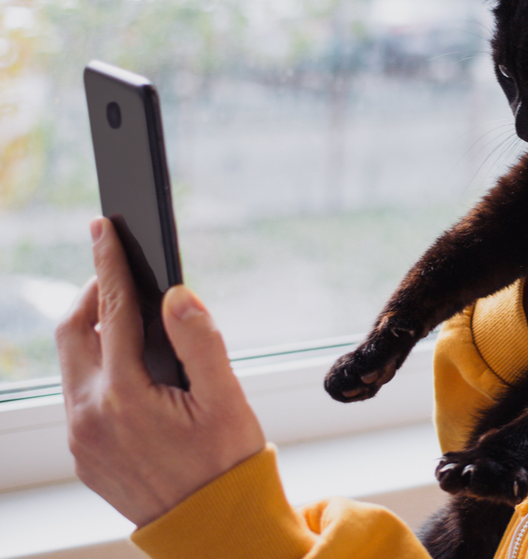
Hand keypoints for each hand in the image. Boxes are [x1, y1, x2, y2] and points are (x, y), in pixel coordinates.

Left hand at [55, 217, 265, 526]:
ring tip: (126, 318)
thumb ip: (200, 341)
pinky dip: (95, 369)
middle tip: (117, 274)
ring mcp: (80, 438)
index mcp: (125, 395)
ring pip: (70, 365)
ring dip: (91, 333)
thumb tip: (176, 295)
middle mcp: (89, 415)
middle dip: (90, 295)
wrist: (212, 527)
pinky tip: (128, 369)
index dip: (109, 264)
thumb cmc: (227, 462)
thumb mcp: (226, 398)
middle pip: (72, 332)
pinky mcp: (82, 454)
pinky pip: (77, 396)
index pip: (112, 311)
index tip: (103, 229)